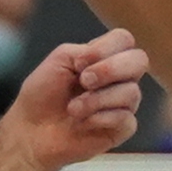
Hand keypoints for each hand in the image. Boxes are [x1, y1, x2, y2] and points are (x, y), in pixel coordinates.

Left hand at [0, 29, 151, 170]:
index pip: (124, 40)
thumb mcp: (60, 60)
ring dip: (97, 99)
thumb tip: (108, 65)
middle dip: (110, 69)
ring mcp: (123, 103)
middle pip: (140, 60)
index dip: (105, 48)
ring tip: (73, 109)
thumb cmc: (43, 94)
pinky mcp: (122, 128)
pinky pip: (126, 119)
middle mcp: (119, 78)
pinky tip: (83, 123)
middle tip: (84, 81)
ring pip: (131, 92)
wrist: (32, 130)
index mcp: (104, 57)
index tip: (78, 64)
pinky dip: (101, 118)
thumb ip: (87, 51)